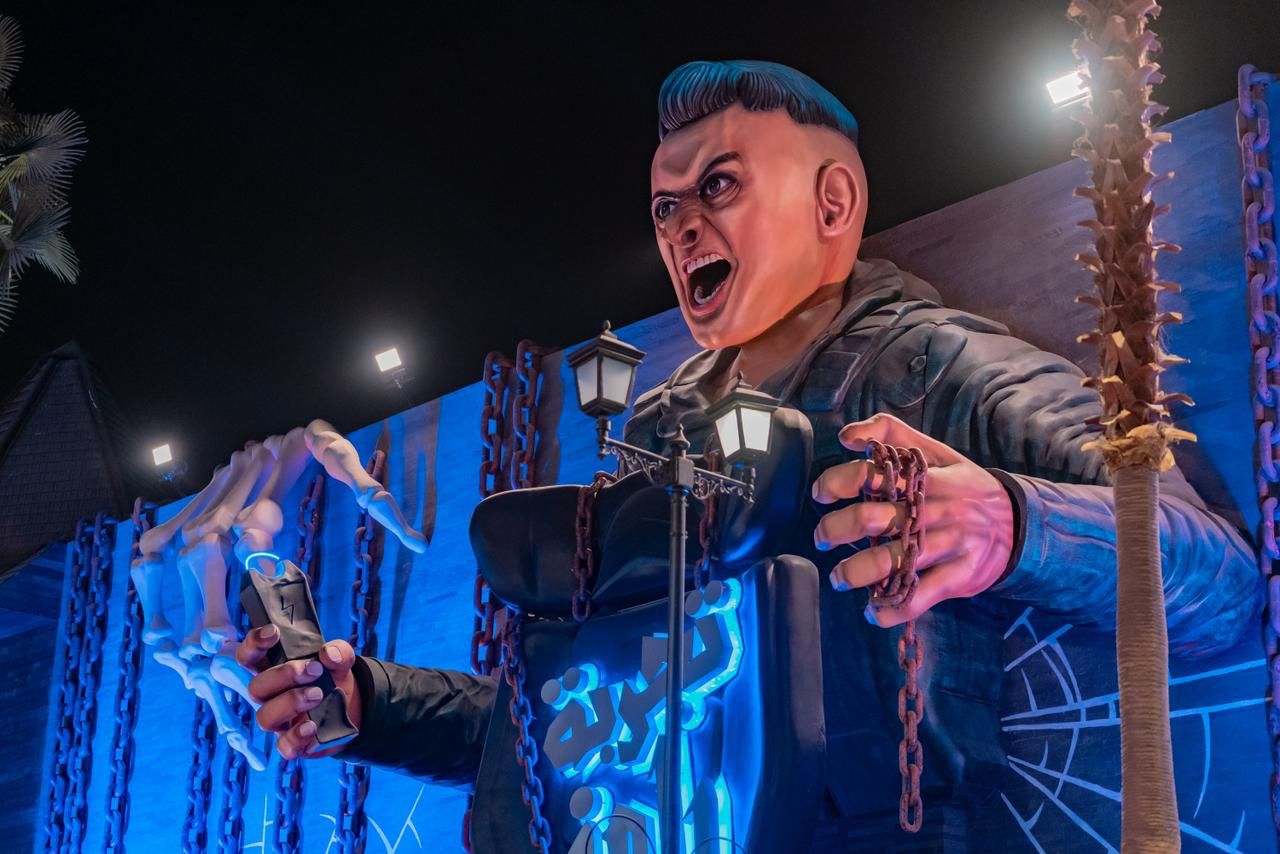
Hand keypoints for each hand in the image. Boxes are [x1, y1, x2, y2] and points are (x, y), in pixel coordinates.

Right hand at [235, 625, 361, 759]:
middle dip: (284, 675)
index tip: (274, 632)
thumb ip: (338, 651)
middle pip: (256, 687)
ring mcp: (279, 721)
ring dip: (290, 702)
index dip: (253, 644)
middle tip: (314, 670)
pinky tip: (313, 726)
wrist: (351, 711)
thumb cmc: (332, 680)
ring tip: (318, 694)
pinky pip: (284, 747)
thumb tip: (329, 654)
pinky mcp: (292, 743)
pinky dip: (297, 736)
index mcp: (273, 670)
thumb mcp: (340, 660)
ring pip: (264, 717)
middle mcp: (270, 696)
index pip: (249, 657)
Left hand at [811, 413, 1013, 626]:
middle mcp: (937, 508)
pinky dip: (892, 609)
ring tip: (839, 578)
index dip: (840, 481)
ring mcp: (951, 543)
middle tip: (821, 537)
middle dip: (837, 529)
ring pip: (894, 560)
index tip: (820, 493)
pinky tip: (873, 612)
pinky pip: (921, 596)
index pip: (875, 473)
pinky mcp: (962, 575)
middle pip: (876, 518)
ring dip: (857, 572)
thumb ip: (892, 434)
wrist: (1021, 525)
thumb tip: (847, 436)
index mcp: (928, 476)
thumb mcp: (938, 453)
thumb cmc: (965, 488)